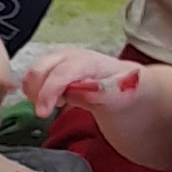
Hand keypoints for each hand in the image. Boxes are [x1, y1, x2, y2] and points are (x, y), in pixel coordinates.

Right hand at [25, 45, 141, 119]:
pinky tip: (51, 101)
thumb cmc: (131, 97)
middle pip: (41, 68)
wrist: (137, 93)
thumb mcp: (123, 98)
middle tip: (47, 112)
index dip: (49, 91)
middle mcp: (75, 58)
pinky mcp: (57, 70)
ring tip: (53, 105)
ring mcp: (64, 63)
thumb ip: (102, 93)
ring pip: (34, 73)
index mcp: (93, 62)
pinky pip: (35, 78)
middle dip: (37, 91)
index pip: (63, 71)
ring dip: (34, 91)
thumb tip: (77, 91)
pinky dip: (34, 91)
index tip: (42, 113)